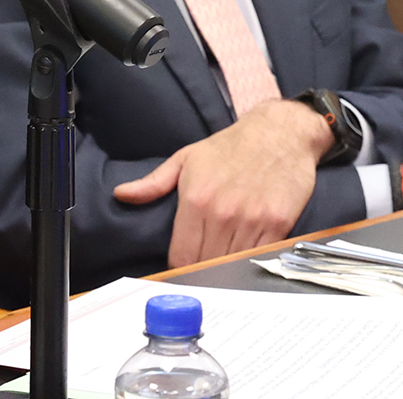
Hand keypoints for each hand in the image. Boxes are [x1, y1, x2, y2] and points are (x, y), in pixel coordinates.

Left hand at [111, 97, 329, 267]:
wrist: (280, 133)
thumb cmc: (232, 146)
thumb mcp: (187, 158)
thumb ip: (153, 182)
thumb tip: (121, 194)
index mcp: (196, 198)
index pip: (181, 256)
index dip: (180, 265)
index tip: (183, 263)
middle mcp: (222, 212)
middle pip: (206, 265)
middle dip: (202, 269)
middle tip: (204, 263)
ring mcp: (252, 220)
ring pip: (231, 265)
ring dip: (226, 267)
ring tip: (224, 257)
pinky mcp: (278, 224)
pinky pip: (259, 257)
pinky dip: (251, 260)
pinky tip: (247, 251)